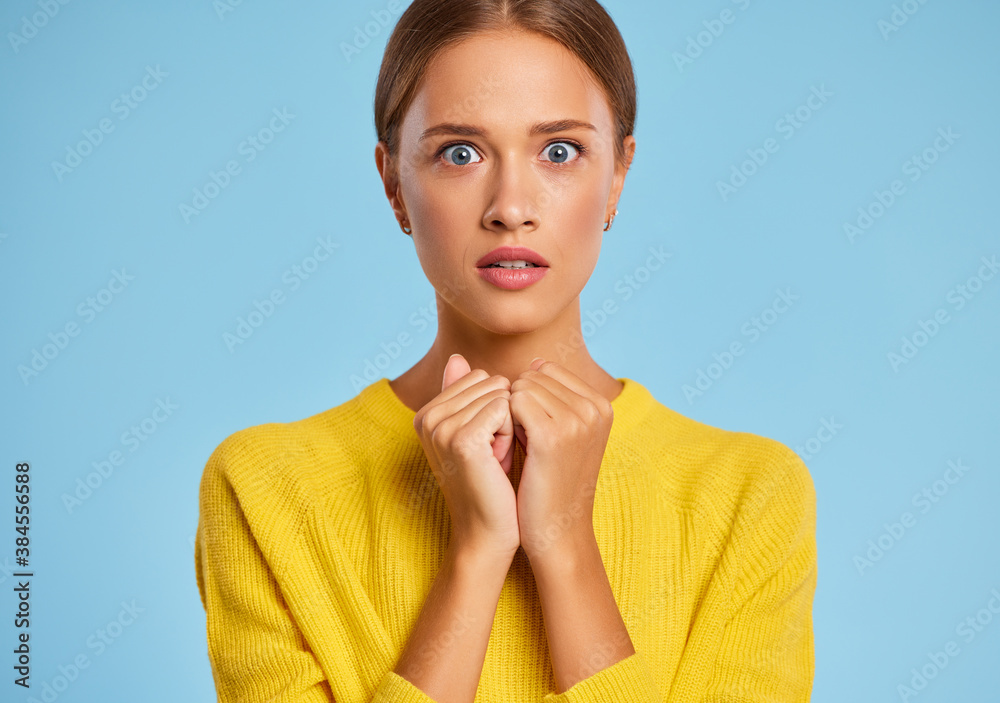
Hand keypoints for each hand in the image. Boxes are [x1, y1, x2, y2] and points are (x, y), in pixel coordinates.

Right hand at [412, 354, 520, 558]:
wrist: (488, 532)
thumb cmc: (490, 482)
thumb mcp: (476, 432)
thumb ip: (464, 393)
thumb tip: (456, 356)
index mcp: (425, 413)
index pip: (479, 376)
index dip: (495, 407)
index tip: (486, 443)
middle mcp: (427, 417)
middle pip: (490, 382)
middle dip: (503, 413)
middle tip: (492, 454)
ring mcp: (441, 428)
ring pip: (500, 394)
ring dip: (509, 425)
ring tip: (495, 459)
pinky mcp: (462, 439)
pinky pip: (504, 409)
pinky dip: (511, 434)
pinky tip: (499, 461)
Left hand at [509, 358, 613, 562]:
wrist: (557, 531)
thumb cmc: (549, 481)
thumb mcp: (561, 432)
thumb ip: (551, 395)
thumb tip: (533, 362)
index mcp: (602, 404)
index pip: (547, 370)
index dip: (530, 398)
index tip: (535, 432)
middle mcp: (595, 408)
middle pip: (534, 376)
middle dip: (520, 404)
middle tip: (526, 443)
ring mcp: (577, 420)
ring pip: (521, 386)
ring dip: (510, 413)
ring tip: (522, 448)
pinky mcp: (553, 435)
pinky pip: (513, 401)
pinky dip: (504, 421)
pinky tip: (510, 447)